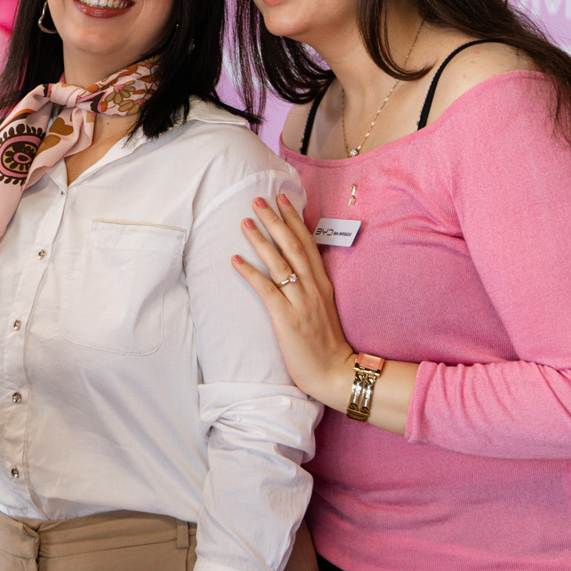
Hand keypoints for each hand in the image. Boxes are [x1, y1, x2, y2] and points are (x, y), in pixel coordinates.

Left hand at [232, 196, 358, 409]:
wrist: (335, 372)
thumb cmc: (326, 344)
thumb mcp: (323, 308)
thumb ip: (312, 287)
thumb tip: (297, 269)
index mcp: (322, 284)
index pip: (308, 243)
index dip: (294, 219)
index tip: (283, 199)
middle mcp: (313, 288)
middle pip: (293, 245)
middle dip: (275, 220)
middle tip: (258, 200)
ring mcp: (301, 302)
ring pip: (279, 263)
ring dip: (260, 239)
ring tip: (244, 221)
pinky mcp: (288, 319)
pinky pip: (266, 290)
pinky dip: (250, 272)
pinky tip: (235, 260)